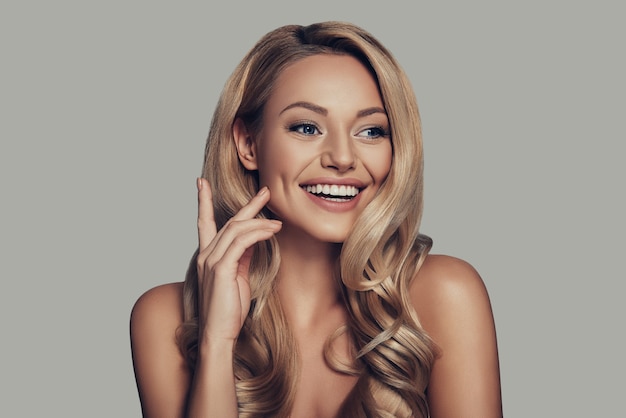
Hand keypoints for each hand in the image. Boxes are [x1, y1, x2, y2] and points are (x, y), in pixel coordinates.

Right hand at [195, 178, 281, 343]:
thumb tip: (252, 241)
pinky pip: (241, 243)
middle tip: (266, 192)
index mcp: (207, 256)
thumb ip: (241, 257)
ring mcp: (211, 261)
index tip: (201, 183)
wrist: (218, 334)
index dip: (203, 201)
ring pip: (236, 230)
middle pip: (229, 222)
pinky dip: (258, 234)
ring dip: (259, 221)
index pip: (203, 222)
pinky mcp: (220, 269)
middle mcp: (205, 255)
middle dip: (248, 205)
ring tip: (278, 221)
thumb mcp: (237, 277)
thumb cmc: (228, 310)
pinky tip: (271, 231)